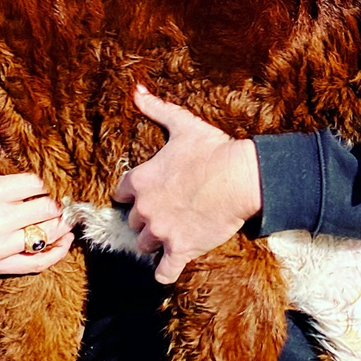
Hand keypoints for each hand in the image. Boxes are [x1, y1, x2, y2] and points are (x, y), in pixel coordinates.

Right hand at [0, 112, 73, 275]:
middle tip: (71, 196)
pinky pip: (38, 262)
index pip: (40, 183)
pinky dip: (57, 252)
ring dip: (64, 224)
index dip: (54, 180)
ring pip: (49, 234)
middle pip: (50, 208)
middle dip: (63, 201)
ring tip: (69, 214)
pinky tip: (65, 238)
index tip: (63, 177)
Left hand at [114, 86, 261, 283]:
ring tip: (170, 236)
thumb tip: (136, 89)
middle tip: (164, 213)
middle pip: (133, 222)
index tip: (144, 194)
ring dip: (155, 242)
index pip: (121, 194)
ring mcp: (161, 231)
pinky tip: (170, 267)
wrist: (239, 177)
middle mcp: (145, 209)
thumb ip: (156, 108)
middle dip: (146, 219)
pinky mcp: (180, 249)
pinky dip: (165, 271)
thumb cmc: (212, 149)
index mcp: (140, 180)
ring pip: (144, 245)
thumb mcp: (181, 124)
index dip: (133, 194)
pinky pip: (163, 271)